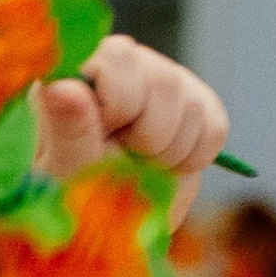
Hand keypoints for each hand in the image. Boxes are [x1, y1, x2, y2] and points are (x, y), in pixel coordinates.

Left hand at [35, 34, 228, 221]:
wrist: (111, 220)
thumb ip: (67, 128)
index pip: (120, 57)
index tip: (104, 135)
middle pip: (165, 80)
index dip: (120, 104)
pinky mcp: (199, 104)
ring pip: (193, 106)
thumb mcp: (65, 167)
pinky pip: (214, 128)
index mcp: (85, 69)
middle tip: (124, 158)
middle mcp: (127, 64)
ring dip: (167, 153)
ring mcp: (164, 80)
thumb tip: (61, 88)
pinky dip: (192, 160)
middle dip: (148, 135)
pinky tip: (164, 166)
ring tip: (139, 166)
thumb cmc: (75, 189)